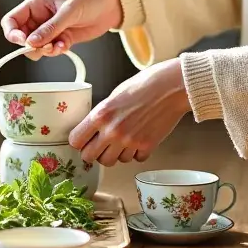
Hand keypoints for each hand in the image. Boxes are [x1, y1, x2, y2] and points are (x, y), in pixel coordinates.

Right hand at [1, 0, 123, 56]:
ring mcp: (50, 29)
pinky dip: (56, 51)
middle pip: (22, 37)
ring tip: (58, 46)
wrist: (112, 6)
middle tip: (44, 47)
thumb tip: (31, 43)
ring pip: (36, 46)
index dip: (13, 33)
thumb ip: (50, 28)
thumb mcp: (69, 11)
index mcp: (36, 4)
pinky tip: (65, 46)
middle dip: (31, 45)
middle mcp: (40, 17)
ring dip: (44, 50)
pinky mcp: (61, 38)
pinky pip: (50, 50)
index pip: (12, 20)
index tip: (23, 42)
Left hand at [68, 59, 191, 166]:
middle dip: (93, 152)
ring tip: (122, 140)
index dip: (78, 141)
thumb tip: (92, 128)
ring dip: (115, 154)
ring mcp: (130, 142)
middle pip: (89, 157)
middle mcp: (113, 131)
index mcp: (101, 114)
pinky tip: (139, 139)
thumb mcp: (115, 95)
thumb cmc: (144, 85)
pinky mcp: (147, 147)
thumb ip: (102, 114)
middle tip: (99, 145)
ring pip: (111, 162)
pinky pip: (134, 160)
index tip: (83, 139)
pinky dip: (135, 153)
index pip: (75, 140)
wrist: (171, 87)